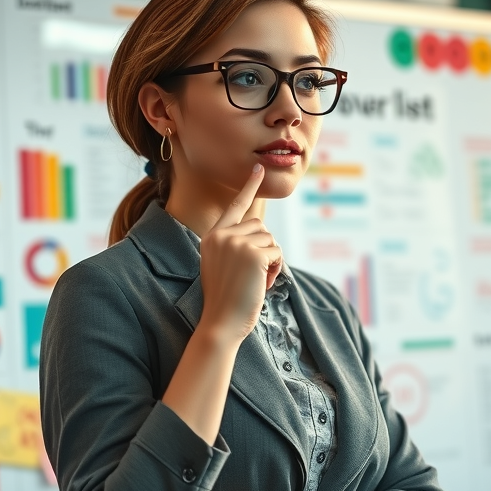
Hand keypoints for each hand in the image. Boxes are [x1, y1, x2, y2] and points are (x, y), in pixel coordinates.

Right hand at [198, 164, 282, 343]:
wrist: (221, 322)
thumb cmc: (225, 299)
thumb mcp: (222, 265)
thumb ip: (235, 245)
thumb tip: (262, 232)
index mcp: (212, 236)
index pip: (235, 206)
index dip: (249, 187)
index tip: (259, 168)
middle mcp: (222, 235)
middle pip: (260, 226)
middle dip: (265, 249)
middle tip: (255, 274)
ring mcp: (236, 243)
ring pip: (271, 240)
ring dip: (271, 261)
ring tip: (257, 281)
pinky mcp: (252, 253)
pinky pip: (277, 253)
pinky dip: (276, 269)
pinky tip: (262, 284)